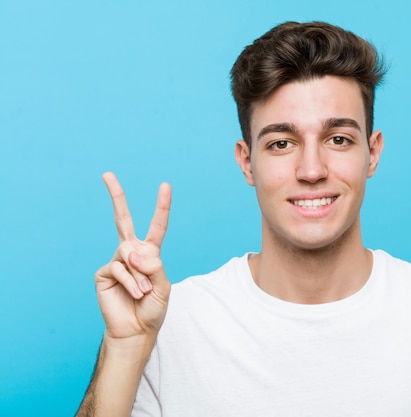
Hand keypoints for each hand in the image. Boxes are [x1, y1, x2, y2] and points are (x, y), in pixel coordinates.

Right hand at [95, 172, 171, 340]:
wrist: (136, 330)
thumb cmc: (153, 309)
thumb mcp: (163, 286)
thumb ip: (153, 266)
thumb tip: (133, 251)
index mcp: (150, 253)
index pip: (157, 225)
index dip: (162, 206)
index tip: (165, 185)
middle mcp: (132, 253)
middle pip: (122, 219)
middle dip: (116, 196)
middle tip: (107, 174)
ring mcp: (117, 261)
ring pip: (128, 252)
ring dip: (140, 274)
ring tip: (144, 292)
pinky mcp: (104, 273)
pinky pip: (119, 267)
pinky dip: (131, 281)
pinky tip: (135, 293)